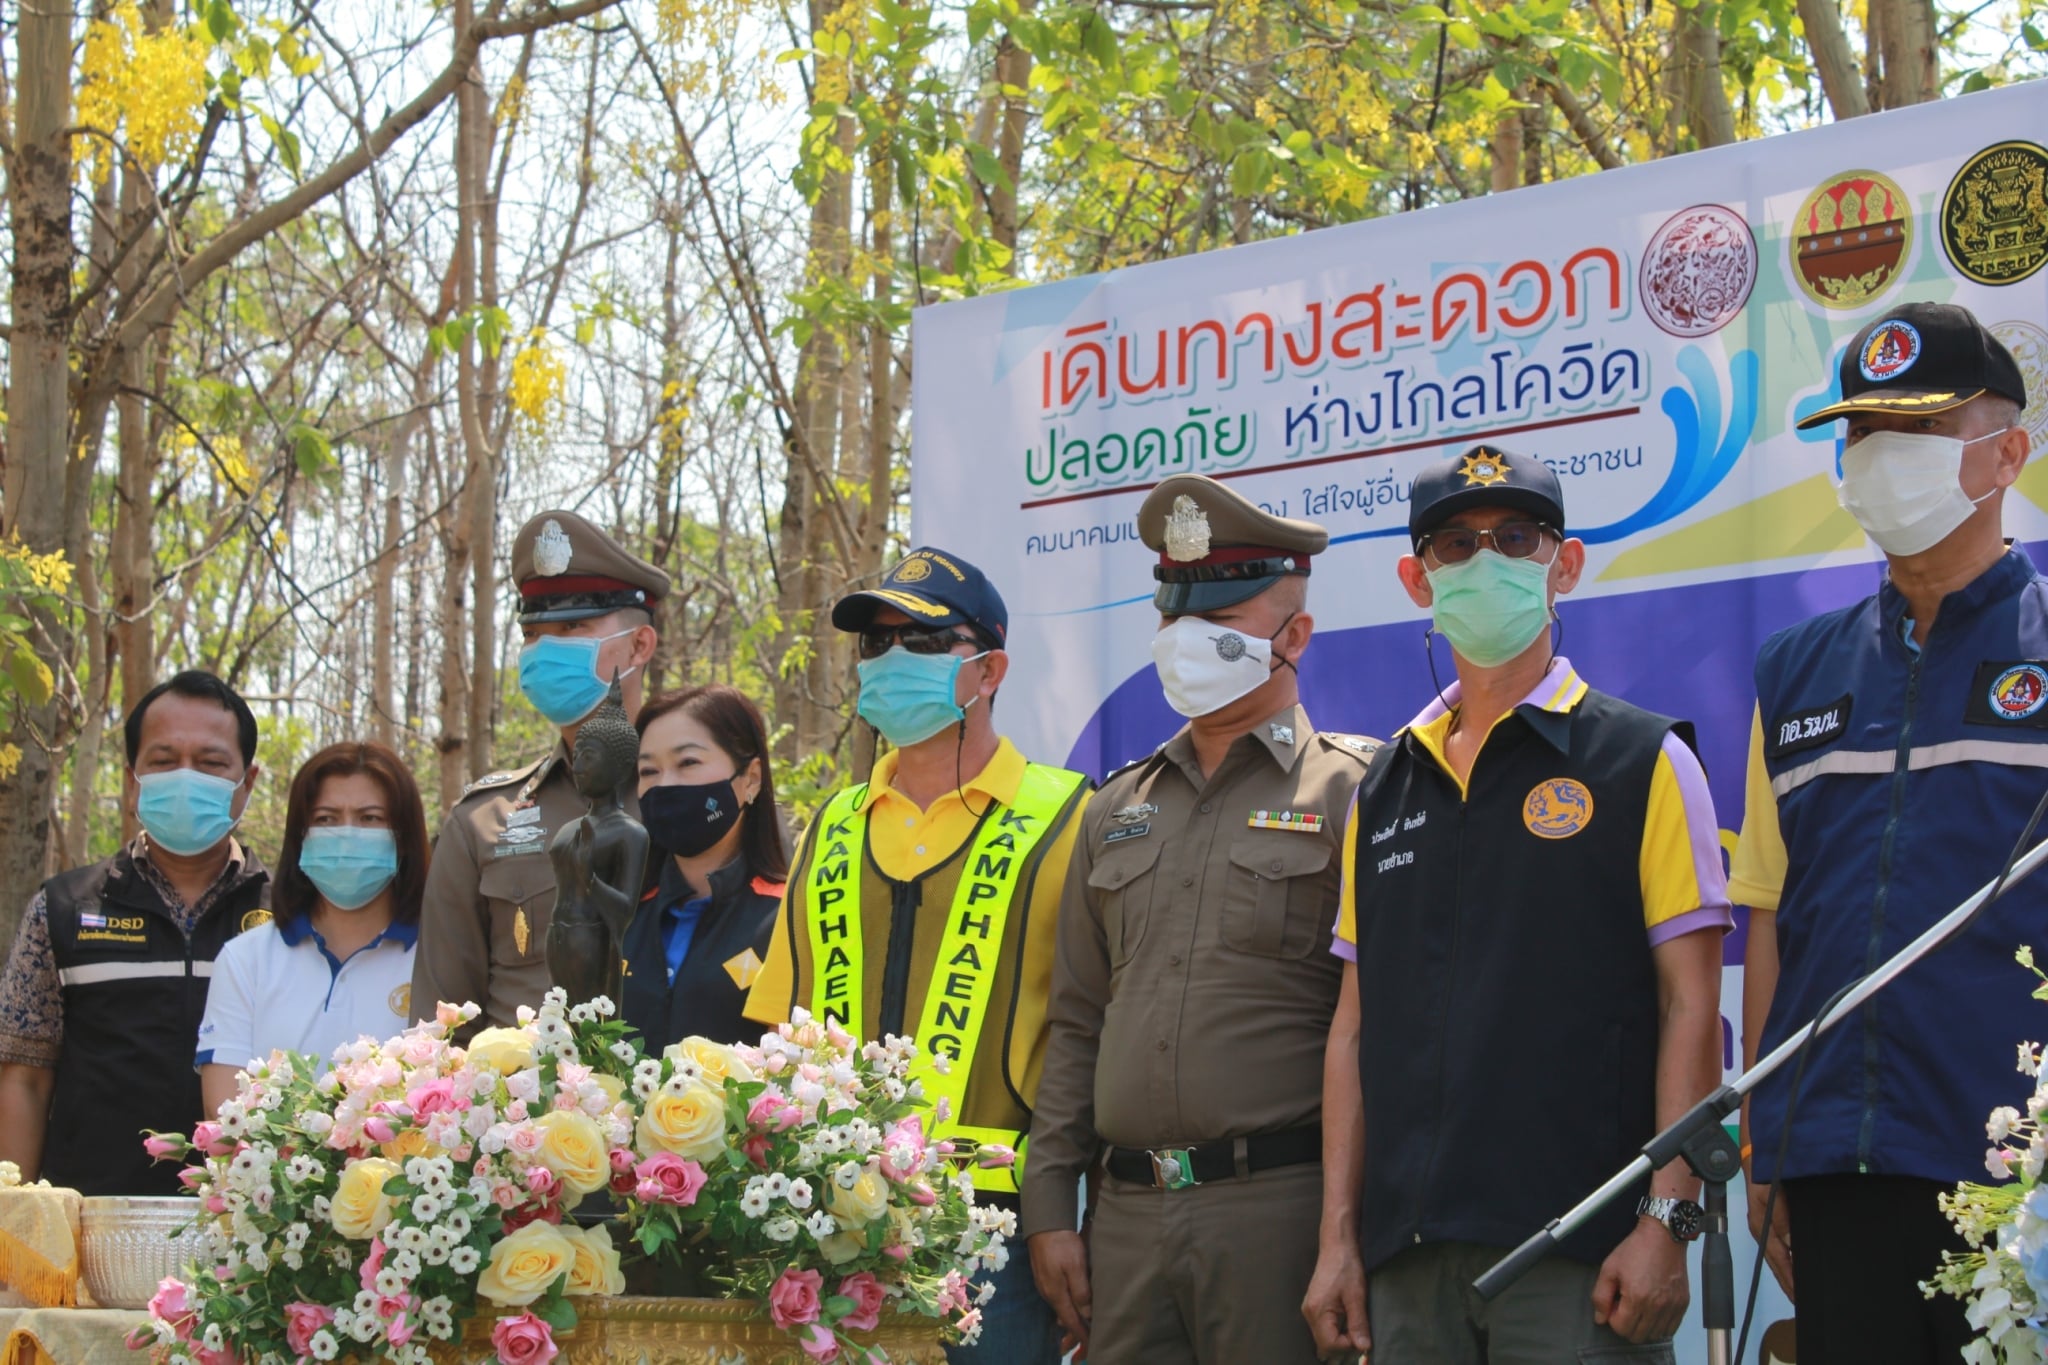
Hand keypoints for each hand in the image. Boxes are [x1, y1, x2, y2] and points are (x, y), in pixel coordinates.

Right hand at [1029, 1229, 1091, 1357]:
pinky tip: (1072, 1309)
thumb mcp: (1075, 1265)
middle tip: (1086, 1348)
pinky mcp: (1045, 1278)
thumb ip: (1081, 1290)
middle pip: (1065, 1319)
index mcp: (1057, 1294)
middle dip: (1076, 1333)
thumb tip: (1087, 1313)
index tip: (1093, 1347)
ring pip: (1061, 1309)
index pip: (1072, 1321)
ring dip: (1071, 1322)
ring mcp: (1045, 1286)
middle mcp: (1049, 1294)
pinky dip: (1067, 1309)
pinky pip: (1058, 1300)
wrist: (1044, 1223)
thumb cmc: (1062, 1243)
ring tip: (1082, 1332)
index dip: (1083, 1335)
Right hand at [1301, 1238, 1369, 1359]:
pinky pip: (1324, 1328)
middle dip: (1343, 1345)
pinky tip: (1347, 1321)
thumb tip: (1363, 1347)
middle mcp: (1309, 1313)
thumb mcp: (1356, 1296)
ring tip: (1354, 1326)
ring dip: (1340, 1339)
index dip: (1347, 1346)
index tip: (1361, 1335)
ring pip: (1323, 1338)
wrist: (1337, 1246)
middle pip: (1324, 1344)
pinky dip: (1336, 1331)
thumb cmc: (1346, 1266)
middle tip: (1359, 1334)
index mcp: (1317, 1311)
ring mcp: (1310, 1310)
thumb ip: (1358, 1323)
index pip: (1329, 1344)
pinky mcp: (1315, 1306)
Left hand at [1591, 1219, 1689, 1343]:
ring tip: (1638, 1308)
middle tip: (1624, 1307)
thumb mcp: (1609, 1268)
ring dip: (1643, 1327)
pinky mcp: (1682, 1304)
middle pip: (1638, 1336)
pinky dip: (1659, 1325)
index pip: (1621, 1329)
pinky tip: (1652, 1311)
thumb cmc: (1635, 1249)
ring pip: (1654, 1335)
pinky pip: (1671, 1328)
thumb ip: (1600, 1296)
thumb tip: (1600, 1318)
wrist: (1663, 1236)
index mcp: (1636, 1298)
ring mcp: (1672, 1306)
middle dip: (1626, 1326)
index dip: (1612, 1319)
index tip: (1613, 1305)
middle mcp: (1656, 1306)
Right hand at [1746, 1178, 1793, 1300]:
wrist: (1757, 1153)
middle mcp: (1763, 1230)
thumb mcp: (1770, 1196)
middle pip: (1776, 1263)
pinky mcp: (1772, 1219)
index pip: (1779, 1261)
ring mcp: (1766, 1226)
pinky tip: (1796, 1263)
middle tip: (1801, 1301)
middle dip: (1788, 1283)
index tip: (1800, 1297)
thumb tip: (1793, 1245)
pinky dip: (1789, 1259)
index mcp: (1762, 1228)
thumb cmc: (1761, 1172)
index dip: (1790, 1279)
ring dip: (1788, 1273)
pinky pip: (1781, 1246)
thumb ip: (1781, 1221)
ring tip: (1799, 1289)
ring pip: (1779, 1257)